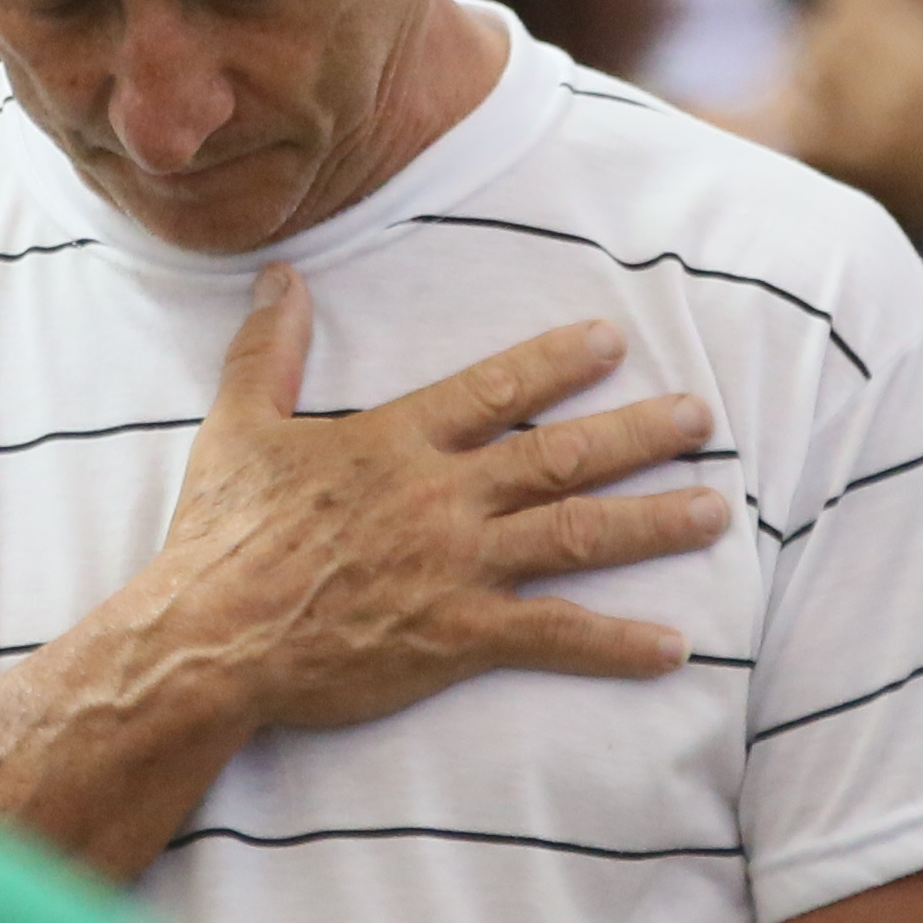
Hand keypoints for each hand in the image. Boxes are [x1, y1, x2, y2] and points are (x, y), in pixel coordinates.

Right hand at [142, 271, 726, 738]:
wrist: (207, 640)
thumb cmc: (218, 539)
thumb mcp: (238, 426)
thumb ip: (268, 348)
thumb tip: (280, 275)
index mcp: (395, 442)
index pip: (494, 389)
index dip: (557, 362)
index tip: (611, 341)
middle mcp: (440, 497)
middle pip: (561, 456)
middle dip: (638, 434)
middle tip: (699, 418)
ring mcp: (455, 567)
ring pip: (576, 536)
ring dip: (652, 523)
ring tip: (715, 511)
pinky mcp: (456, 637)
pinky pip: (554, 638)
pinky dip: (617, 645)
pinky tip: (674, 647)